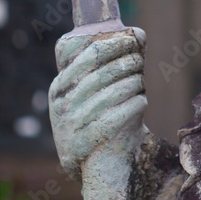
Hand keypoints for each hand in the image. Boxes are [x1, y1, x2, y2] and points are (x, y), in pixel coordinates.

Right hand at [48, 27, 147, 179]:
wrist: (96, 165)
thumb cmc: (98, 118)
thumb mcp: (91, 94)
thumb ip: (107, 66)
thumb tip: (139, 34)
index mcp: (60, 86)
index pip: (90, 55)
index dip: (114, 44)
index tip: (132, 39)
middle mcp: (64, 103)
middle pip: (104, 72)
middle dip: (127, 62)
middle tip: (138, 60)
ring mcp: (75, 123)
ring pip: (115, 92)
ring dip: (133, 82)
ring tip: (139, 82)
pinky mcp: (92, 141)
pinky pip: (122, 114)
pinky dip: (136, 103)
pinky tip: (141, 101)